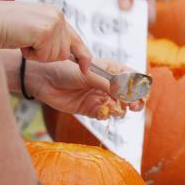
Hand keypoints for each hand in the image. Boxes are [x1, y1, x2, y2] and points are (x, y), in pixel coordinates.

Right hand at [0, 1, 91, 73]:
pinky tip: (22, 42)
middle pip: (64, 52)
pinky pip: (46, 56)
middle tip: (28, 43)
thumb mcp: (32, 29)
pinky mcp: (46, 31)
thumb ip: (50, 36)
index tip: (87, 68)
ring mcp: (53, 22)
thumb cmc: (4, 27)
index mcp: (54, 13)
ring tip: (23, 41)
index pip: (75, 38)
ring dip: (37, 54)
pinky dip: (32, 55)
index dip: (82, 55)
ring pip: (56, 55)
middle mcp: (57, 15)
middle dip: (46, 55)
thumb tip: (67, 54)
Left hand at [23, 57, 145, 118]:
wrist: (43, 79)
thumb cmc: (66, 69)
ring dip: (120, 110)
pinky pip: (106, 115)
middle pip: (131, 96)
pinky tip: (101, 112)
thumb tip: (128, 96)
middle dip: (136, 102)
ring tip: (114, 108)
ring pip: (120, 107)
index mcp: (112, 70)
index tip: (141, 94)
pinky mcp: (91, 109)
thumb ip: (110, 86)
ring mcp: (101, 97)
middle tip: (133, 106)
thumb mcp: (91, 75)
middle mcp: (109, 84)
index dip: (141, 87)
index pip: (134, 78)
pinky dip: (106, 115)